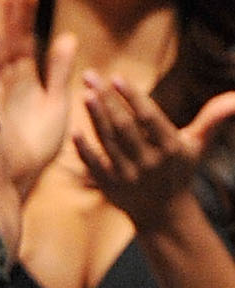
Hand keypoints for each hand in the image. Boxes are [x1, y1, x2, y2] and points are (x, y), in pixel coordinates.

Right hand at [0, 0, 77, 195]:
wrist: (18, 178)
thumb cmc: (35, 147)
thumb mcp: (56, 104)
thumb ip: (58, 71)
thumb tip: (67, 37)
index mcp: (25, 78)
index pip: (25, 37)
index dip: (26, 12)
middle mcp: (7, 79)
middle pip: (9, 36)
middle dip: (11, 7)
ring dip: (0, 20)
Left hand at [74, 73, 234, 231]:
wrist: (164, 213)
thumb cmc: (180, 169)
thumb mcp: (198, 145)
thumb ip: (213, 118)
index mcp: (171, 148)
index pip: (149, 118)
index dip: (132, 97)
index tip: (117, 76)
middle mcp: (150, 163)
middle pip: (124, 126)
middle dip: (106, 99)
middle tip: (90, 74)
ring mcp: (129, 176)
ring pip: (108, 142)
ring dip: (95, 117)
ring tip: (84, 93)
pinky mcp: (111, 187)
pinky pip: (95, 165)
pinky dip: (84, 149)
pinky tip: (74, 130)